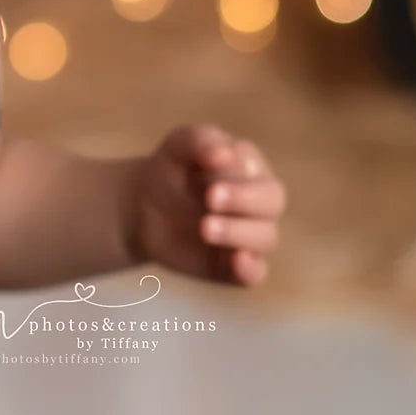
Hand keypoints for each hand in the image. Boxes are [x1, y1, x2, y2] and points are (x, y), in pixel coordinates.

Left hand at [125, 124, 284, 286]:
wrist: (143, 206)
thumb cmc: (172, 169)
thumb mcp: (179, 145)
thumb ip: (202, 141)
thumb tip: (227, 154)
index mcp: (252, 169)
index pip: (257, 172)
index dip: (237, 177)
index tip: (206, 180)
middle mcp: (258, 203)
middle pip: (272, 203)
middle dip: (244, 200)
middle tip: (210, 198)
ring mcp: (249, 235)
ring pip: (265, 238)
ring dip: (238, 232)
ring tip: (204, 227)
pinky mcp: (234, 266)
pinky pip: (255, 273)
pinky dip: (251, 269)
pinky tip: (237, 260)